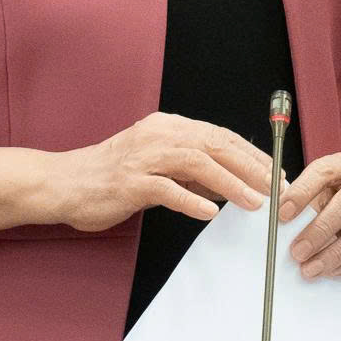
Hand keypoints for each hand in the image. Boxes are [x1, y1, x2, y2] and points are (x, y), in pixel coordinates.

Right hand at [46, 114, 274, 232]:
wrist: (63, 182)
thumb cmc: (110, 176)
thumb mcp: (156, 166)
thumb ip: (190, 170)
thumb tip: (229, 183)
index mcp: (167, 127)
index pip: (220, 136)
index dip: (252, 156)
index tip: (276, 174)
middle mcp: (158, 135)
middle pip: (216, 145)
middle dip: (252, 168)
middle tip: (276, 189)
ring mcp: (143, 157)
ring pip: (197, 163)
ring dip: (230, 183)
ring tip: (254, 202)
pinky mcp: (129, 181)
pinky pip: (166, 189)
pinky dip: (191, 200)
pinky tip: (209, 213)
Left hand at [278, 152, 340, 278]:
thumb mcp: (326, 186)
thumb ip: (306, 199)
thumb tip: (282, 225)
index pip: (325, 171)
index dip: (302, 192)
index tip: (282, 214)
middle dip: (319, 231)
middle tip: (297, 252)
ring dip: (335, 254)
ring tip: (311, 268)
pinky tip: (335, 270)